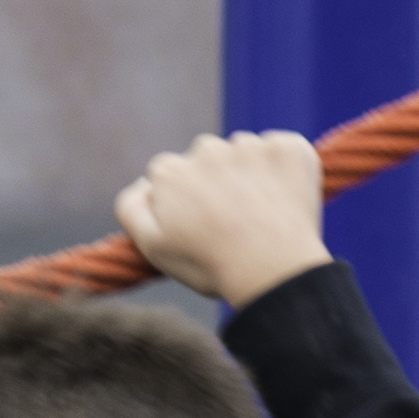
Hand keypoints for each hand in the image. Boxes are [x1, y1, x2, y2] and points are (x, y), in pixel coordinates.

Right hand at [118, 130, 333, 308]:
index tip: (201, 225)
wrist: (272, 272)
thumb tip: (142, 183)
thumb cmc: (210, 266)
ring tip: (260, 216)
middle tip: (233, 223)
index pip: (171, 174)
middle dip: (217, 182)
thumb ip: (131, 208)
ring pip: (245, 154)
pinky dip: (285, 171)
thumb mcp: (152, 247)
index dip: (186, 201)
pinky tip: (285, 202)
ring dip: (251, 176)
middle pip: (208, 159)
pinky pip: (284, 150)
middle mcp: (206, 148)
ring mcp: (249, 145)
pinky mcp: (288, 148)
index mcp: (169, 170)